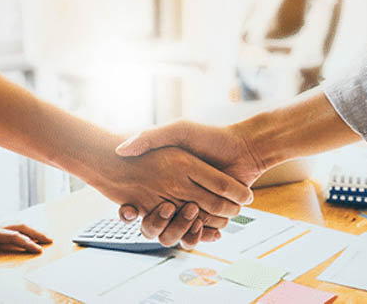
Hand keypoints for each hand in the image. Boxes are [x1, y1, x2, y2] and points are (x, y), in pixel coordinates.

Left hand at [0, 216, 52, 263]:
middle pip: (20, 227)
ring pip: (17, 224)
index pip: (13, 236)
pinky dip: (22, 228)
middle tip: (50, 240)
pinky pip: (11, 225)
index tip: (39, 250)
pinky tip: (25, 230)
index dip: (27, 243)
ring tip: (43, 236)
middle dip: (36, 233)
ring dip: (31, 229)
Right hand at [114, 120, 265, 243]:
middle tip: (168, 208)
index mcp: (163, 179)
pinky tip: (201, 226)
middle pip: (155, 224)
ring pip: (176, 233)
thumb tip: (122, 150)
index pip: (137, 203)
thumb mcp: (177, 130)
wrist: (245, 148)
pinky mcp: (210, 217)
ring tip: (189, 214)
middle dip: (157, 223)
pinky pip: (198, 234)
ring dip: (179, 230)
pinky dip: (199, 235)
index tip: (130, 208)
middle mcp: (175, 196)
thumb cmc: (210, 136)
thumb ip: (150, 137)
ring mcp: (193, 208)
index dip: (130, 210)